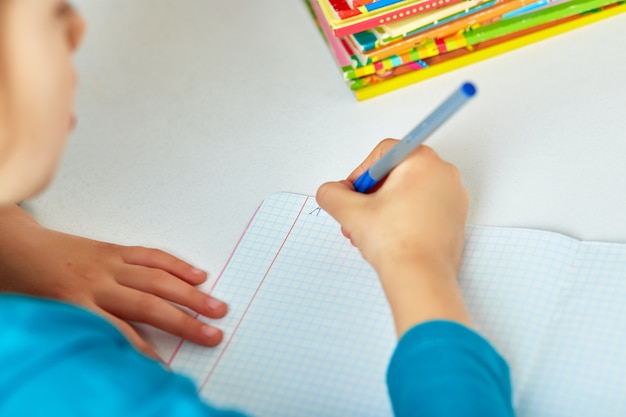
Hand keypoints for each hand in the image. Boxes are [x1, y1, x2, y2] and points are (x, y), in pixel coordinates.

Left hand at [0, 205, 226, 358]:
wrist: (15, 249)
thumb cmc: (28, 289)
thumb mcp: (50, 319)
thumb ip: (86, 332)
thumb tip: (123, 352)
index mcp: (76, 304)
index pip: (120, 334)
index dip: (145, 352)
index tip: (165, 369)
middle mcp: (97, 283)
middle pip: (149, 305)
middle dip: (185, 322)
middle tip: (212, 335)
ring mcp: (110, 264)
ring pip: (157, 280)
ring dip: (191, 295)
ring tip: (216, 307)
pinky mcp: (114, 250)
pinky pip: (151, 256)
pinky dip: (176, 266)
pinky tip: (197, 276)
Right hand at [316, 140, 470, 335]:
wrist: (421, 278)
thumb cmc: (398, 243)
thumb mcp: (351, 212)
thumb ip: (332, 194)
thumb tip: (330, 191)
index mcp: (422, 161)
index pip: (383, 154)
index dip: (361, 174)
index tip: (354, 193)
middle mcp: (444, 173)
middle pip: (397, 173)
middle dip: (373, 195)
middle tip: (361, 214)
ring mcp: (454, 197)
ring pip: (411, 192)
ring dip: (387, 207)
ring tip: (373, 230)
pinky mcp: (456, 218)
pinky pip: (426, 208)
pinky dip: (407, 217)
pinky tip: (392, 237)